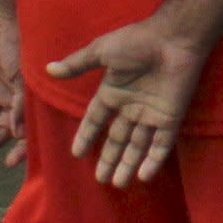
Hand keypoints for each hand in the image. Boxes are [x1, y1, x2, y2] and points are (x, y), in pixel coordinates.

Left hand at [0, 0, 27, 163]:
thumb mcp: (24, 77)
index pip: (26, 129)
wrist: (4, 15)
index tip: (9, 163)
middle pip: (1, 126)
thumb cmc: (23, 45)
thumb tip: (19, 135)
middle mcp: (10, 96)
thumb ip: (20, 105)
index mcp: (28, 97)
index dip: (20, 147)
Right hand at [48, 20, 211, 188]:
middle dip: (109, 158)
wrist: (174, 38)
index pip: (96, 120)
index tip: (77, 153)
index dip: (87, 136)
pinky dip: (153, 160)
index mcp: (114, 91)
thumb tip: (48, 69)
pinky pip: (161, 144)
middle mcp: (132, 106)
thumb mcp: (102, 51)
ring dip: (128, 164)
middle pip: (118, 138)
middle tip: (100, 180)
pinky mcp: (171, 117)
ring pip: (138, 145)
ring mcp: (152, 113)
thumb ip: (77, 64)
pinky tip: (144, 176)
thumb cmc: (138, 41)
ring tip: (117, 184)